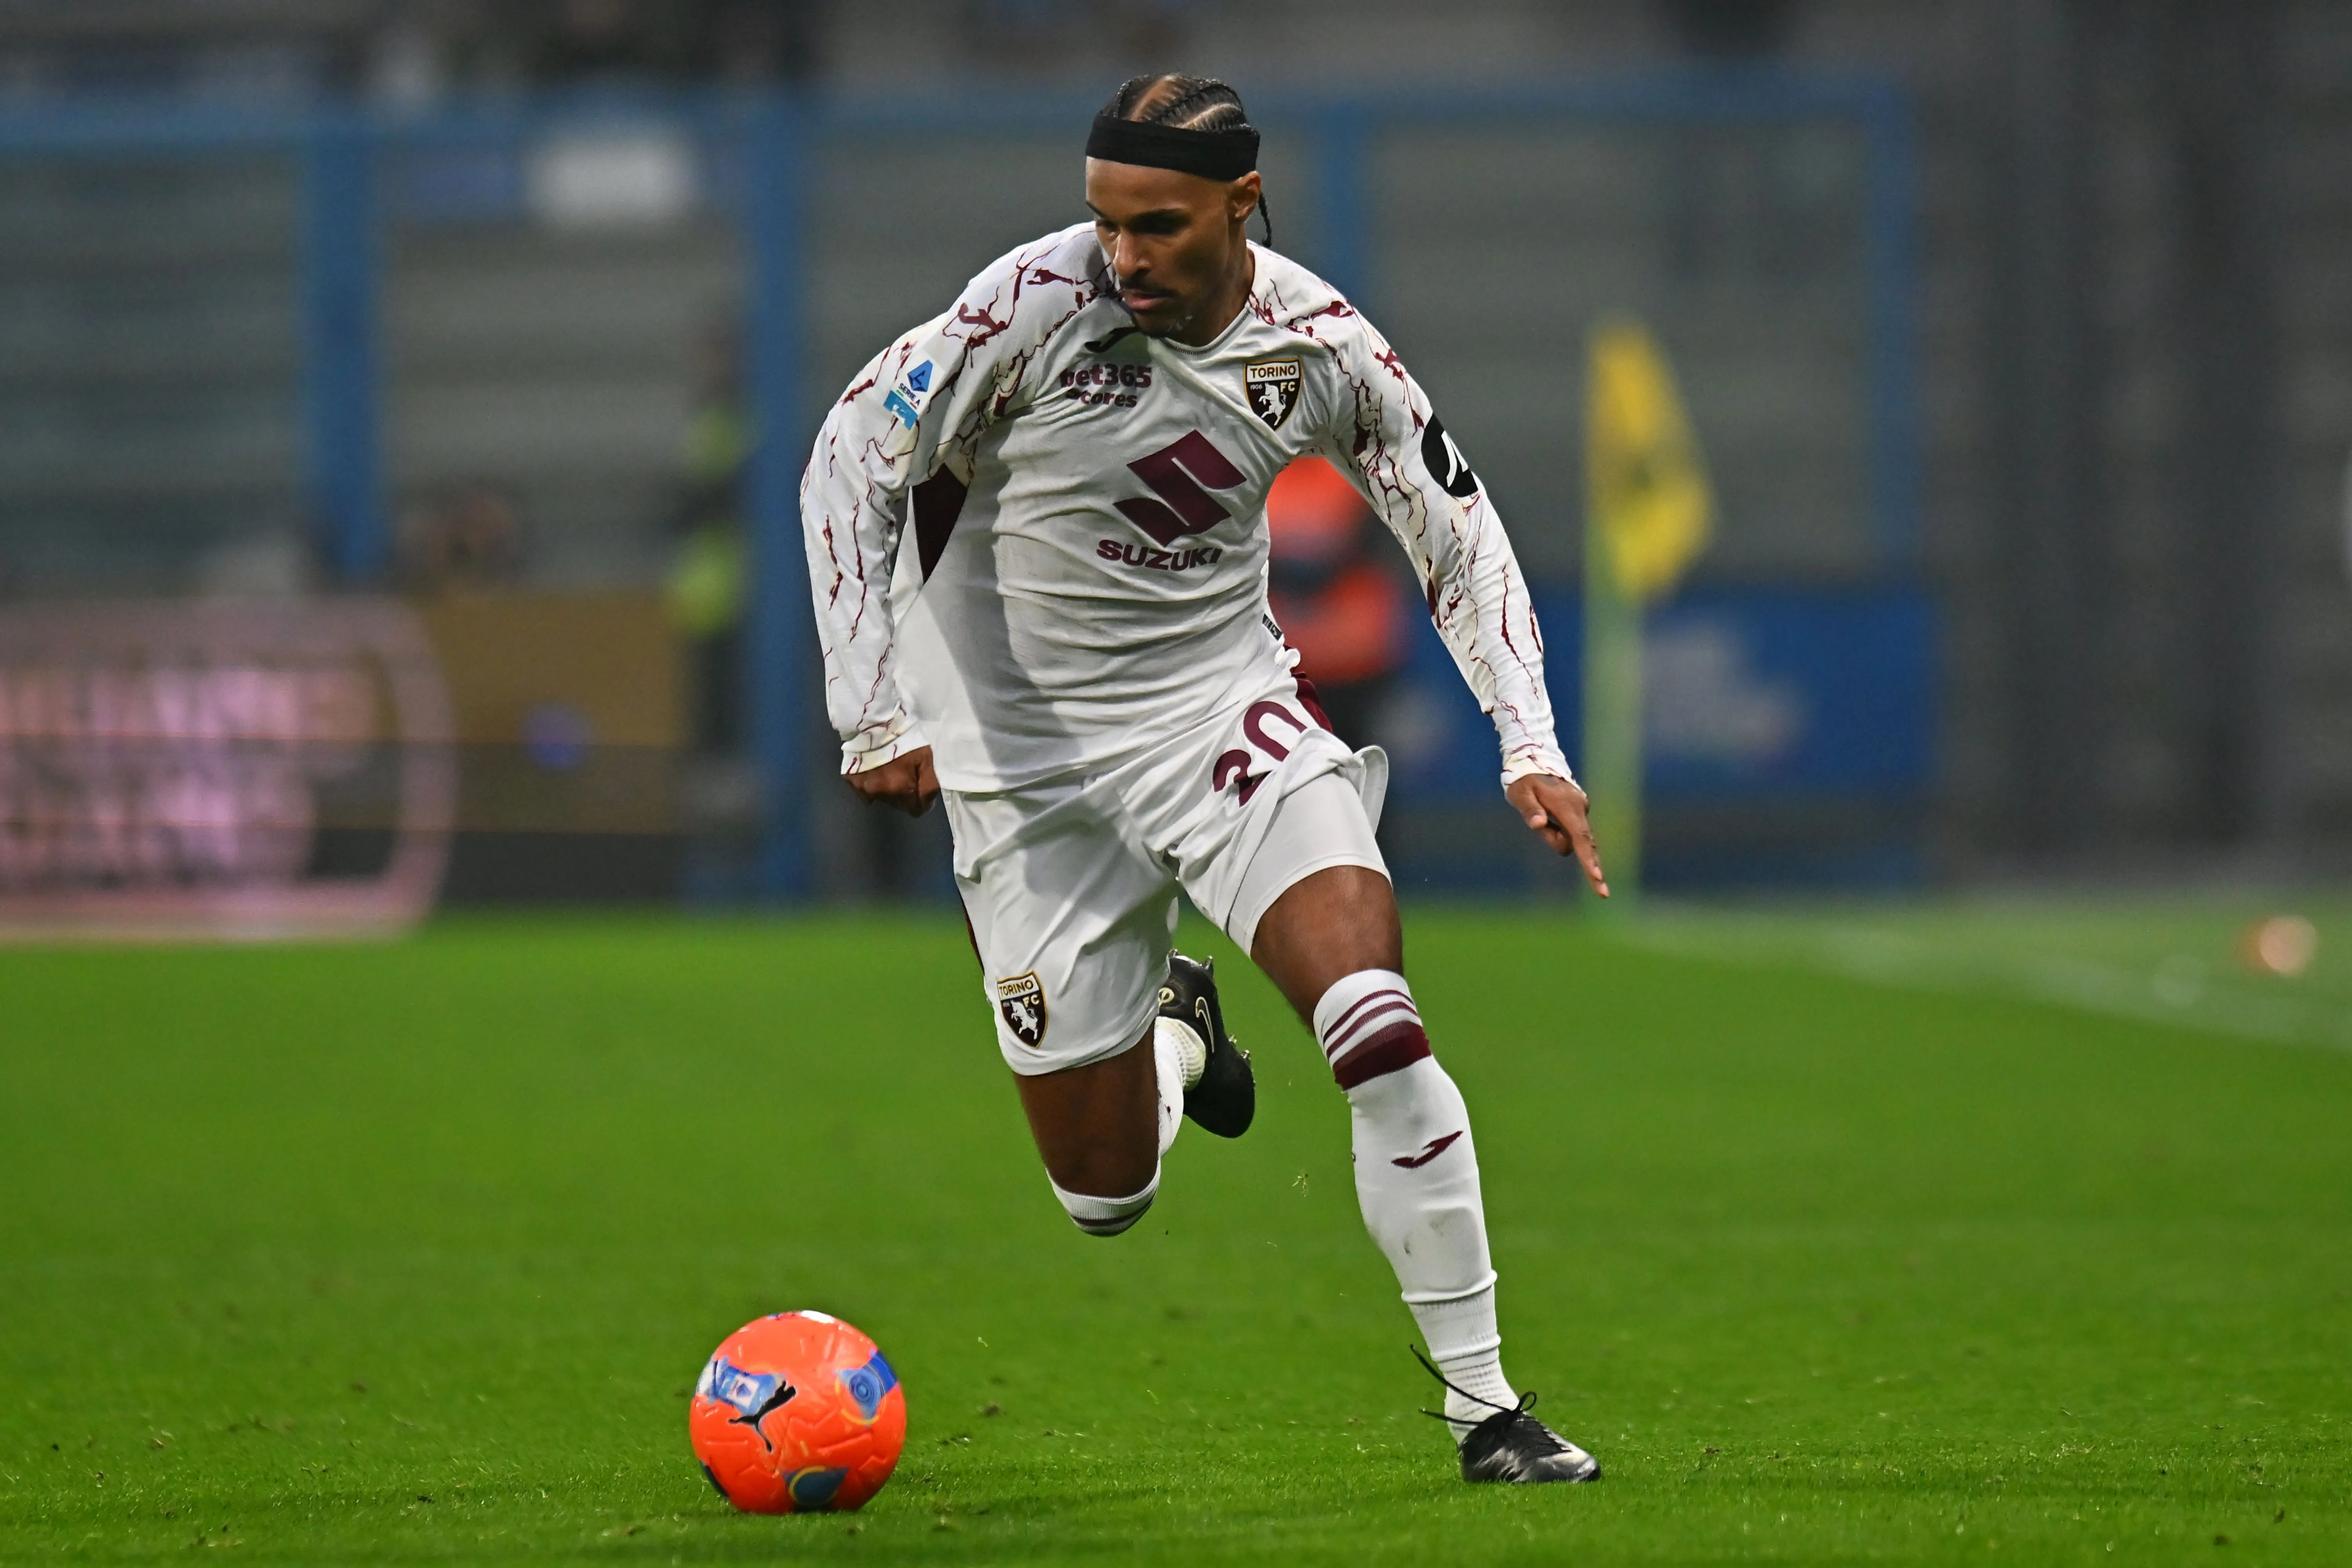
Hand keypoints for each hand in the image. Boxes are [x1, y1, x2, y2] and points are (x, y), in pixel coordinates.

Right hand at [846, 746, 938, 817]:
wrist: (874, 722)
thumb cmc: (905, 739)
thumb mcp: (925, 758)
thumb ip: (929, 785)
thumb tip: (927, 805)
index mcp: (903, 789)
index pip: (915, 811)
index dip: (920, 802)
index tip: (919, 791)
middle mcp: (883, 794)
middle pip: (898, 805)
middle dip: (903, 795)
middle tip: (902, 774)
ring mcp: (864, 788)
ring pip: (881, 798)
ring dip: (886, 789)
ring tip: (887, 769)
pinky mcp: (852, 781)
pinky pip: (863, 790)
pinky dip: (869, 784)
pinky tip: (873, 769)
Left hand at [1505, 773, 1609, 897]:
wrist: (1535, 760)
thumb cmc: (1523, 780)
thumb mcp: (1520, 795)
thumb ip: (1530, 810)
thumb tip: (1538, 825)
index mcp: (1566, 806)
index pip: (1580, 839)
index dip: (1588, 860)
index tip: (1597, 877)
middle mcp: (1579, 808)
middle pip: (1585, 844)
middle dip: (1591, 866)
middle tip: (1603, 894)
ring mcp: (1581, 808)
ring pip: (1573, 837)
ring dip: (1556, 836)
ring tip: (1538, 818)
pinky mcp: (1578, 809)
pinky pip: (1571, 830)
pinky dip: (1560, 831)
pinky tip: (1547, 818)